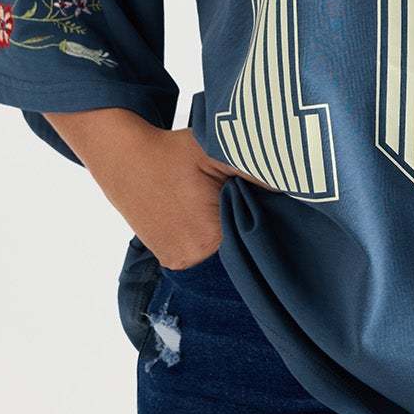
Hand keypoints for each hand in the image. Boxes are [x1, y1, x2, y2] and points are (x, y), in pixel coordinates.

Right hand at [80, 120, 243, 270]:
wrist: (123, 159)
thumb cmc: (171, 152)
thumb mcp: (214, 152)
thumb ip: (253, 171)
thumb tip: (290, 182)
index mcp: (210, 236)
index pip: (252, 229)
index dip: (255, 207)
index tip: (247, 188)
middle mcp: (193, 257)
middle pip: (235, 240)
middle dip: (238, 217)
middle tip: (224, 189)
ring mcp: (177, 261)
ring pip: (217, 246)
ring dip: (219, 226)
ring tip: (204, 199)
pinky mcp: (167, 257)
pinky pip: (197, 249)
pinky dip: (201, 233)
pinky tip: (193, 210)